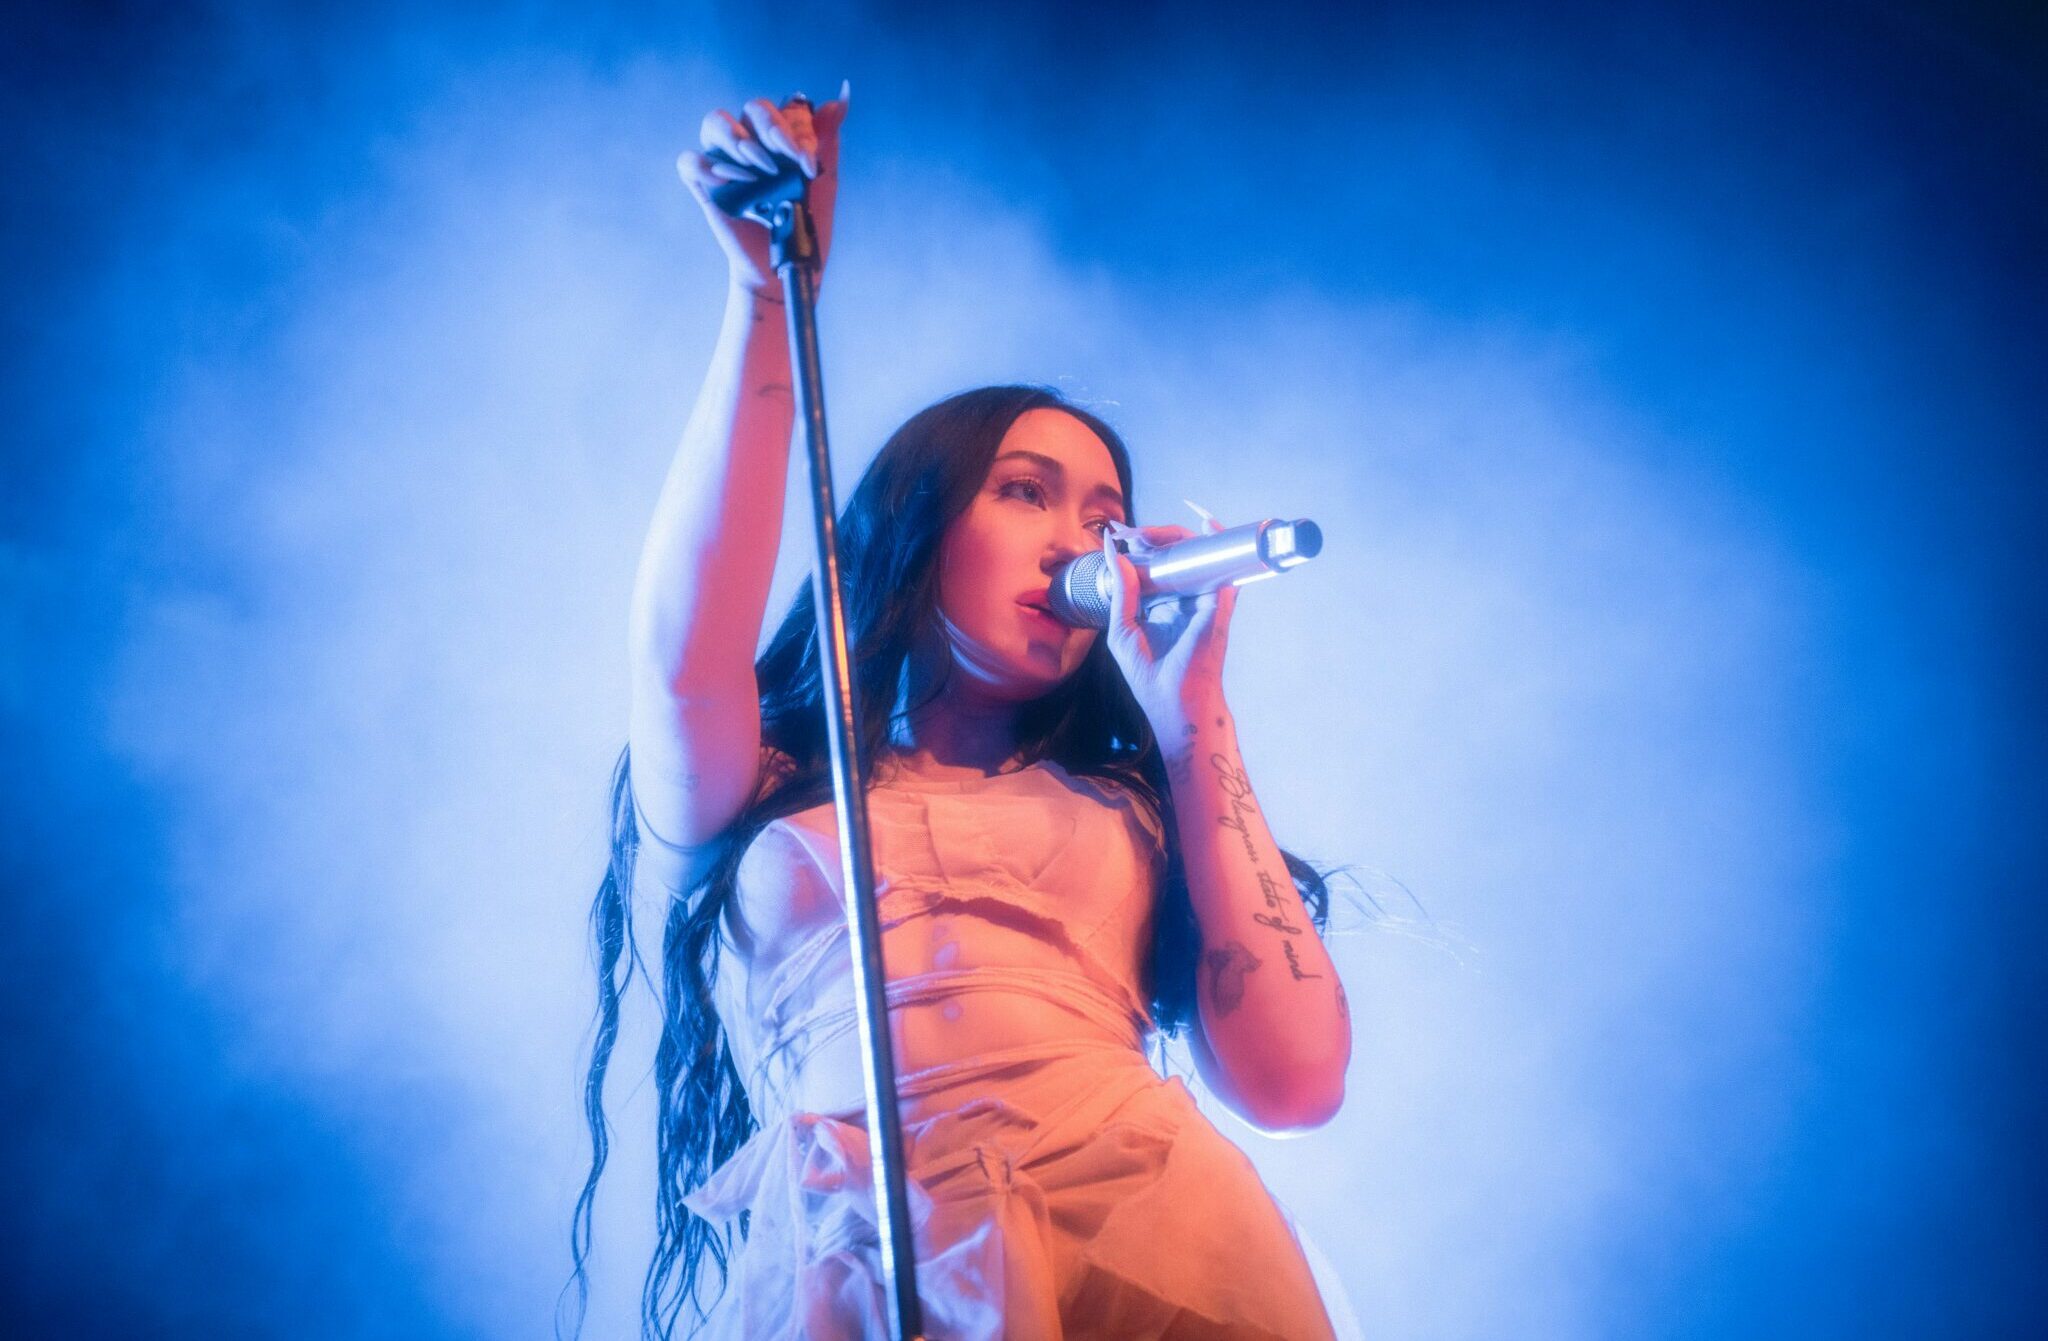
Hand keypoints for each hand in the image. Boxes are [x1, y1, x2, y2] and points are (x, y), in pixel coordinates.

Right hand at [676, 84, 848, 296]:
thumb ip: (827, 138)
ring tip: (756, 171)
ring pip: (715, 121)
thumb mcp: (822, 180)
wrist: (786, 263)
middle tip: (781, 163)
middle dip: (771, 129)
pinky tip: (724, 182)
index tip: (807, 164)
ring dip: (737, 139)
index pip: (787, 108)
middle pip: (754, 108)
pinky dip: (702, 165)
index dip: (797, 128)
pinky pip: (688, 160)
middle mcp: (752, 139)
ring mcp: (725, 158)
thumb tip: (841, 98)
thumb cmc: (804, 221)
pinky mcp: (703, 183)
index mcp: (782, 135)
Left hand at [1099, 513, 1240, 733]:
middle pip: (1175, 553)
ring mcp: (1204, 597)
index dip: (1141, 545)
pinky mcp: (1219, 602)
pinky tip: (1206, 525)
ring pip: (1197, 553)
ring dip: (1177, 535)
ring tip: (1152, 532)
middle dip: (1154, 535)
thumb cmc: (1149, 673)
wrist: (1174, 702)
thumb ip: (1121, 590)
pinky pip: (1224, 566)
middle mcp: (1184, 595)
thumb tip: (1113, 550)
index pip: (1155, 562)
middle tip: (1131, 533)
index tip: (1119, 533)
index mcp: (1161, 602)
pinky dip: (1218, 543)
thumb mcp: (1123, 629)